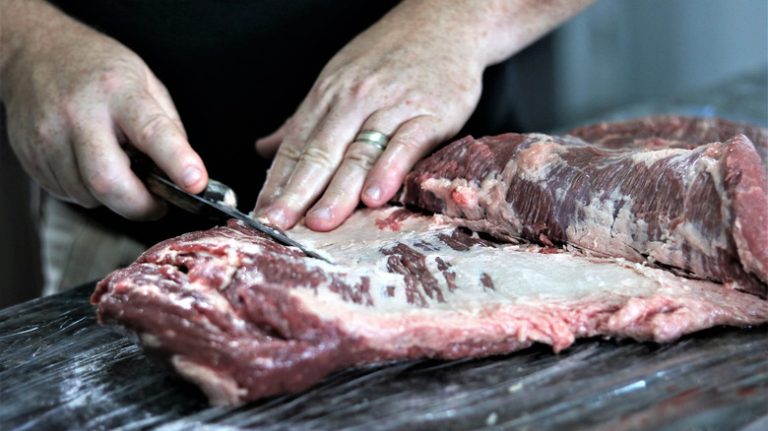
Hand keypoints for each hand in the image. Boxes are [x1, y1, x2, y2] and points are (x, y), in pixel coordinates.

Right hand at [1, 1, 207, 219]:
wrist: (37, 52)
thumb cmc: (98, 69)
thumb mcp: (146, 82)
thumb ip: (167, 126)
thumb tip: (182, 171)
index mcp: (119, 92)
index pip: (152, 132)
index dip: (177, 162)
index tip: (195, 183)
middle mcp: (80, 114)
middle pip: (108, 181)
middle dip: (139, 206)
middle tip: (156, 205)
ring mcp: (49, 135)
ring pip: (87, 194)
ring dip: (112, 197)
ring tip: (116, 167)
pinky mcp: (30, 154)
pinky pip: (67, 193)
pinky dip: (87, 190)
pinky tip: (89, 163)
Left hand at [254, 1, 487, 230]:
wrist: (444, 22)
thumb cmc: (390, 54)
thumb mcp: (338, 79)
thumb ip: (303, 121)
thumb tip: (264, 149)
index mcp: (328, 96)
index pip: (296, 147)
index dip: (276, 183)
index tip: (261, 215)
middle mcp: (354, 101)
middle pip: (321, 154)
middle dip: (297, 193)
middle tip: (279, 225)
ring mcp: (392, 107)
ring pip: (359, 153)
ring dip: (338, 191)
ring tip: (321, 222)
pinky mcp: (429, 114)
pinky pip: (406, 145)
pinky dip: (390, 171)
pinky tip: (375, 197)